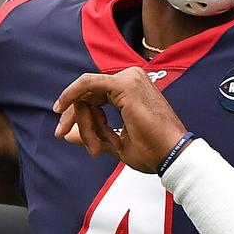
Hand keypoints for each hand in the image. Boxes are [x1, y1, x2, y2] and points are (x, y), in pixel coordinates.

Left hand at [53, 67, 186, 173]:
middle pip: (88, 93)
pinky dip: (71, 94)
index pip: (95, 95)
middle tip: (63, 135)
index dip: (78, 115)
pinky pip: (88, 85)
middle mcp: (131, 78)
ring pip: (87, 93)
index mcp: (132, 89)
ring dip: (84, 121)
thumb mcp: (115, 142)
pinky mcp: (124, 85)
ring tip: (96, 146)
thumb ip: (93, 135)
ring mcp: (129, 78)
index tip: (63, 133)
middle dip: (75, 117)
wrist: (172, 156)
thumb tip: (68, 134)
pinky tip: (61, 107)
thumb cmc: (153, 150)